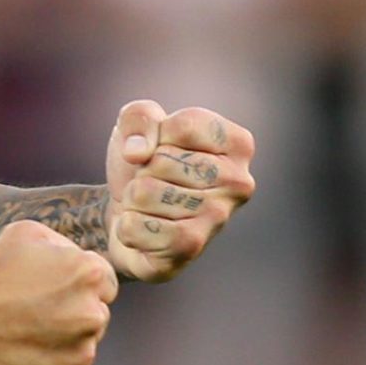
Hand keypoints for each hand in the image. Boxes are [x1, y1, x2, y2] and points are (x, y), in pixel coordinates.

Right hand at [0, 220, 118, 364]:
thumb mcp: (25, 234)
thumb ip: (64, 245)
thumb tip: (78, 260)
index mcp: (89, 276)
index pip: (104, 283)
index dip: (75, 284)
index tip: (48, 290)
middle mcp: (93, 317)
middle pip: (94, 317)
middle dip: (70, 315)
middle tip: (30, 314)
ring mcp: (82, 358)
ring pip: (80, 350)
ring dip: (60, 345)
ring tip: (21, 338)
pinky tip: (21, 361)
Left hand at [104, 100, 255, 282]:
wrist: (127, 213)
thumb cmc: (143, 163)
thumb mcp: (137, 125)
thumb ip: (138, 117)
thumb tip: (137, 152)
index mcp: (237, 144)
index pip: (183, 126)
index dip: (155, 134)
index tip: (161, 147)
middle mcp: (238, 182)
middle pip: (162, 160)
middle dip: (143, 169)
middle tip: (155, 181)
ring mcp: (218, 218)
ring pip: (145, 192)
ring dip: (134, 198)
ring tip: (150, 204)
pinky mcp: (191, 247)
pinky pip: (136, 225)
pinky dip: (127, 226)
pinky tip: (144, 228)